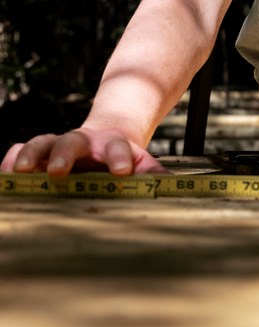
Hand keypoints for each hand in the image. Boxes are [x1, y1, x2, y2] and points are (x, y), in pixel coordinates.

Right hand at [0, 126, 166, 176]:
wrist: (109, 136)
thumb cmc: (126, 159)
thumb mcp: (143, 164)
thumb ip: (153, 176)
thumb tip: (174, 190)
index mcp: (113, 145)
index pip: (117, 148)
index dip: (119, 158)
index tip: (122, 172)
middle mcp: (84, 142)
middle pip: (73, 141)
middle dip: (65, 155)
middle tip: (58, 171)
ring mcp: (60, 145)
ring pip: (42, 142)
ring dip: (31, 155)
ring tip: (20, 170)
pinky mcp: (41, 153)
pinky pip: (22, 150)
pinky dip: (12, 159)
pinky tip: (6, 173)